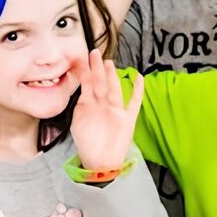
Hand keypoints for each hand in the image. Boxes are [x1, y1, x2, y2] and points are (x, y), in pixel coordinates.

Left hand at [69, 49, 142, 172]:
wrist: (99, 163)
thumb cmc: (87, 144)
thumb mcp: (78, 124)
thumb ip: (81, 107)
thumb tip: (82, 95)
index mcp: (89, 105)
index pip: (87, 85)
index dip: (85, 72)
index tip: (81, 58)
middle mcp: (103, 105)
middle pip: (100, 83)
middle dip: (97, 68)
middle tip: (94, 52)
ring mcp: (116, 111)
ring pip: (114, 89)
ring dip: (112, 76)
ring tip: (109, 63)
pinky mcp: (127, 119)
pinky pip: (134, 103)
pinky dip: (137, 91)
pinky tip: (139, 78)